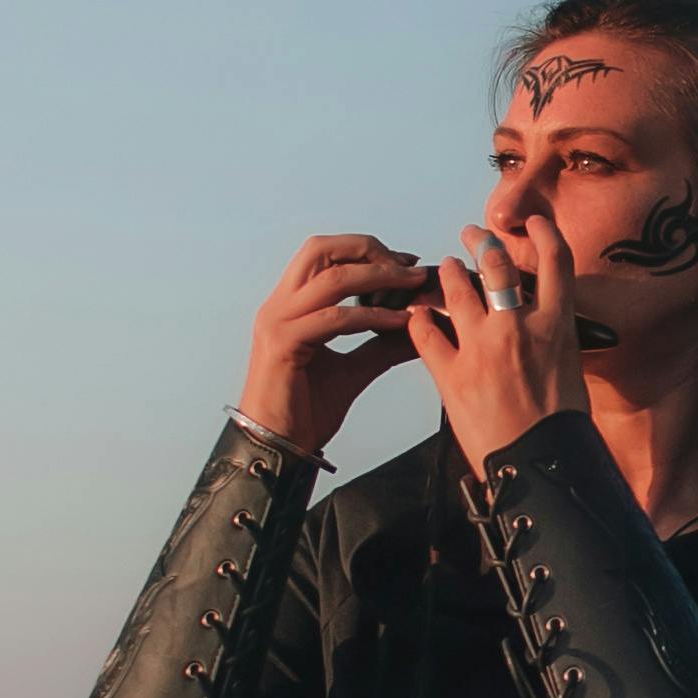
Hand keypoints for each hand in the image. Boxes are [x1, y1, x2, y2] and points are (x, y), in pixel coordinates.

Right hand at [237, 232, 431, 454]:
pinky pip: (335, 319)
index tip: (407, 263)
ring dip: (378, 277)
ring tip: (413, 285)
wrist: (276, 449)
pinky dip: (372, 316)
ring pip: (331, 279)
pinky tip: (400, 322)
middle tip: (407, 266)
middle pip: (321, 249)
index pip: (324, 254)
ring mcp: (278, 322)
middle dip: (368, 249)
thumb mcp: (353, 371)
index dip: (366, 251)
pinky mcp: (282, 344)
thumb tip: (420, 330)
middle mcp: (279, 306)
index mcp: (290, 305)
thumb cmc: (306, 412)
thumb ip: (381, 346)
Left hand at [409, 207, 585, 472]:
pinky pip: (426, 333)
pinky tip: (415, 315)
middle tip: (472, 235)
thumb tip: (542, 330)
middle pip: (498, 265)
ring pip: (458, 290)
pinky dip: (419, 320)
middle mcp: (519, 327)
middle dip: (482, 242)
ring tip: (444, 268)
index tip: (536, 223)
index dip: (546, 235)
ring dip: (448, 273)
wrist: (541, 466)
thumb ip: (552, 343)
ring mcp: (483, 348)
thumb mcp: (570, 373)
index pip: (557, 262)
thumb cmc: (562, 429)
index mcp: (557, 326)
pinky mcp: (452, 374)